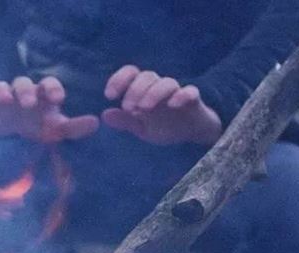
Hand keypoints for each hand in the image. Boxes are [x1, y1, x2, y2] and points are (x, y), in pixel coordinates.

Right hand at [0, 76, 98, 142]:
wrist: (7, 131)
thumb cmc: (35, 126)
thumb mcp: (55, 129)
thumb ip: (74, 127)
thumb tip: (97, 123)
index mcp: (40, 96)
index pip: (48, 84)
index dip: (52, 88)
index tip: (56, 99)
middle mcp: (20, 92)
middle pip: (22, 82)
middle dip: (25, 90)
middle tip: (27, 103)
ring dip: (1, 92)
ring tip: (4, 101)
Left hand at [102, 66, 221, 145]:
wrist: (192, 132)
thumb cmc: (164, 125)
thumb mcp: (141, 127)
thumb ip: (124, 121)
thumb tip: (104, 115)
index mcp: (144, 89)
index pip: (131, 73)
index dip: (119, 80)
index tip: (109, 96)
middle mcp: (159, 86)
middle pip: (147, 76)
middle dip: (135, 90)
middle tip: (128, 108)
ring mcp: (177, 91)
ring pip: (167, 82)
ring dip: (154, 93)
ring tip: (144, 109)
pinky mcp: (193, 100)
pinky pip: (191, 92)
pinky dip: (183, 95)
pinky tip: (174, 104)